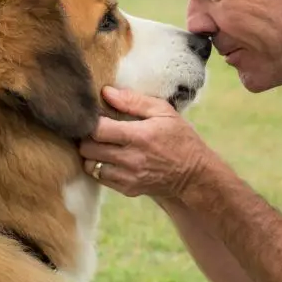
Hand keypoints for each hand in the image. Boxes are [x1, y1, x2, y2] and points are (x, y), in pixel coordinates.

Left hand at [79, 86, 211, 199]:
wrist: (193, 175)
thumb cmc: (180, 138)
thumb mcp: (164, 112)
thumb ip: (134, 101)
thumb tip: (106, 93)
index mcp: (139, 135)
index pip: (97, 129)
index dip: (90, 121)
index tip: (96, 116)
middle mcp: (131, 158)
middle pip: (88, 147)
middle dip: (87, 137)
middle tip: (96, 130)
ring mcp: (128, 176)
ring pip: (90, 164)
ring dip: (91, 154)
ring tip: (102, 145)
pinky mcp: (127, 189)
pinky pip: (100, 177)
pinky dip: (100, 167)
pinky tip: (111, 158)